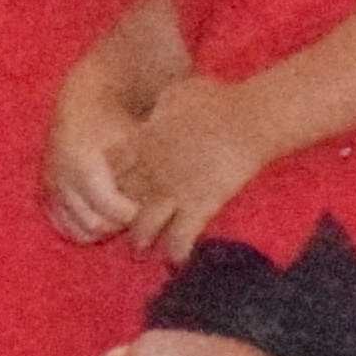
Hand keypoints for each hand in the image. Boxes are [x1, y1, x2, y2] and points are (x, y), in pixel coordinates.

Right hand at [46, 77, 149, 241]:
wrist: (87, 95)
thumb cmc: (120, 114)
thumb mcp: (139, 138)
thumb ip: (147, 172)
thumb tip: (163, 203)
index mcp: (83, 164)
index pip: (113, 210)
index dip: (135, 214)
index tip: (150, 205)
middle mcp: (61, 178)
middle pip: (95, 225)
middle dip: (120, 223)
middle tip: (138, 210)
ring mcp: (51, 186)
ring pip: (77, 230)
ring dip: (102, 228)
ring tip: (120, 212)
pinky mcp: (45, 191)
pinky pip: (61, 224)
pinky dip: (81, 226)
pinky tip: (101, 214)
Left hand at [107, 75, 268, 264]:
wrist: (250, 118)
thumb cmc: (218, 99)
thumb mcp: (178, 94)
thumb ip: (161, 108)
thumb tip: (158, 110)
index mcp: (142, 143)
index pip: (109, 169)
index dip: (105, 182)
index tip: (109, 190)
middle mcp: (151, 171)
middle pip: (120, 203)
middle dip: (115, 218)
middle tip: (115, 230)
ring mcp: (174, 192)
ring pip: (143, 228)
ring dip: (140, 242)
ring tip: (139, 252)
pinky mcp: (200, 207)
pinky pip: (181, 238)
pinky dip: (177, 252)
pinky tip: (176, 261)